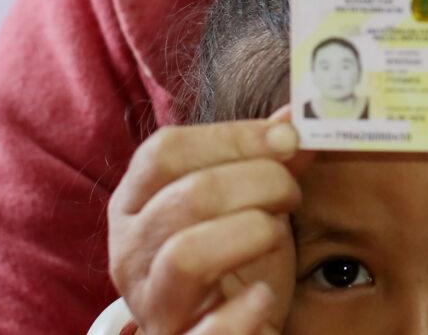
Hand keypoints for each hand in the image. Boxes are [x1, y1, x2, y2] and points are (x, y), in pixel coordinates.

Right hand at [107, 117, 304, 333]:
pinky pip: (206, 331)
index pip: (164, 151)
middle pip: (188, 196)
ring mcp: (150, 304)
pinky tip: (263, 297)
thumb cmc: (235, 261)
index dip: (232, 137)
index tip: (287, 138)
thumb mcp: (249, 203)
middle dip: (258, 183)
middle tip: (291, 193)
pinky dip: (242, 311)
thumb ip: (270, 160)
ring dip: (252, 234)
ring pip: (186, 254)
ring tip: (275, 235)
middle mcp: (129, 253)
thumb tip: (299, 114)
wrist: (229, 331)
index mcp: (135, 203)